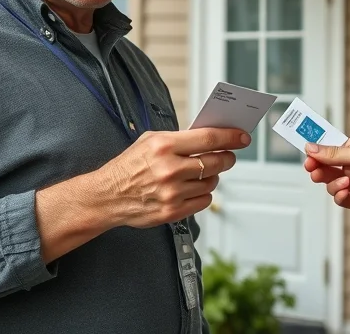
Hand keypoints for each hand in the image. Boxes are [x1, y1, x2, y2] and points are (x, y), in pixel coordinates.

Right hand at [102, 128, 249, 227]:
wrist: (107, 196)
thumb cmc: (128, 166)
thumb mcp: (149, 141)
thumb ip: (178, 139)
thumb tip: (209, 138)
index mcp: (163, 146)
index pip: (208, 139)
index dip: (230, 137)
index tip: (242, 137)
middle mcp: (169, 169)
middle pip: (215, 162)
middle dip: (226, 158)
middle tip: (227, 156)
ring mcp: (172, 193)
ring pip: (211, 183)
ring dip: (212, 177)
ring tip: (201, 174)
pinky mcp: (173, 212)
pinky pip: (204, 201)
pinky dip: (204, 194)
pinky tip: (193, 189)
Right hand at [304, 135, 349, 216]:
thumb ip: (335, 154)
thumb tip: (311, 147)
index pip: (328, 148)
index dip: (315, 150)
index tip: (305, 153)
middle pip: (324, 166)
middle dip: (317, 168)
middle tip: (312, 169)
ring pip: (329, 184)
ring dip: (333, 183)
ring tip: (345, 183)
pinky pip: (339, 198)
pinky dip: (340, 196)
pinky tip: (347, 193)